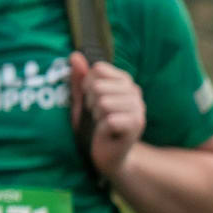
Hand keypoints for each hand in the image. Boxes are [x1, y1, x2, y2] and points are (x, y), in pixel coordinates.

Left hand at [70, 54, 147, 173]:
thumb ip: (79, 80)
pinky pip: (109, 120)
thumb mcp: (82, 102)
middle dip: (90, 103)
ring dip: (97, 116)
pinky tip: (108, 134)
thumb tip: (74, 55)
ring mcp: (138, 108)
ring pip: (103, 102)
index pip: (98, 69)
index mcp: (123, 81)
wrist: (108, 156)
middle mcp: (134, 91)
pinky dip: (102, 129)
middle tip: (97, 116)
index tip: (91, 100)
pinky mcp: (136, 125)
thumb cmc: (94, 127)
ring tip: (102, 124)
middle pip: (98, 86)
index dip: (87, 85)